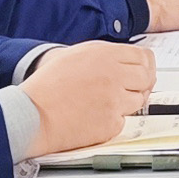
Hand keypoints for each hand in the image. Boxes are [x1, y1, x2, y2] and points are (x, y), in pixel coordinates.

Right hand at [24, 38, 155, 152]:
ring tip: (103, 104)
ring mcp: (114, 100)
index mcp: (104, 55)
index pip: (144, 56)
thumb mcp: (74, 56)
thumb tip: (126, 61)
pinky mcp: (112, 122)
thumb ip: (103, 56)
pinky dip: (113, 120)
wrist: (32, 114)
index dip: (145, 65)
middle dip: (142, 84)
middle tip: (131, 90)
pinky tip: (95, 117)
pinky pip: (124, 120)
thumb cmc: (46, 88)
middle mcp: (113, 74)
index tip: (143, 72)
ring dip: (127, 103)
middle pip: (147, 77)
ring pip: (139, 100)